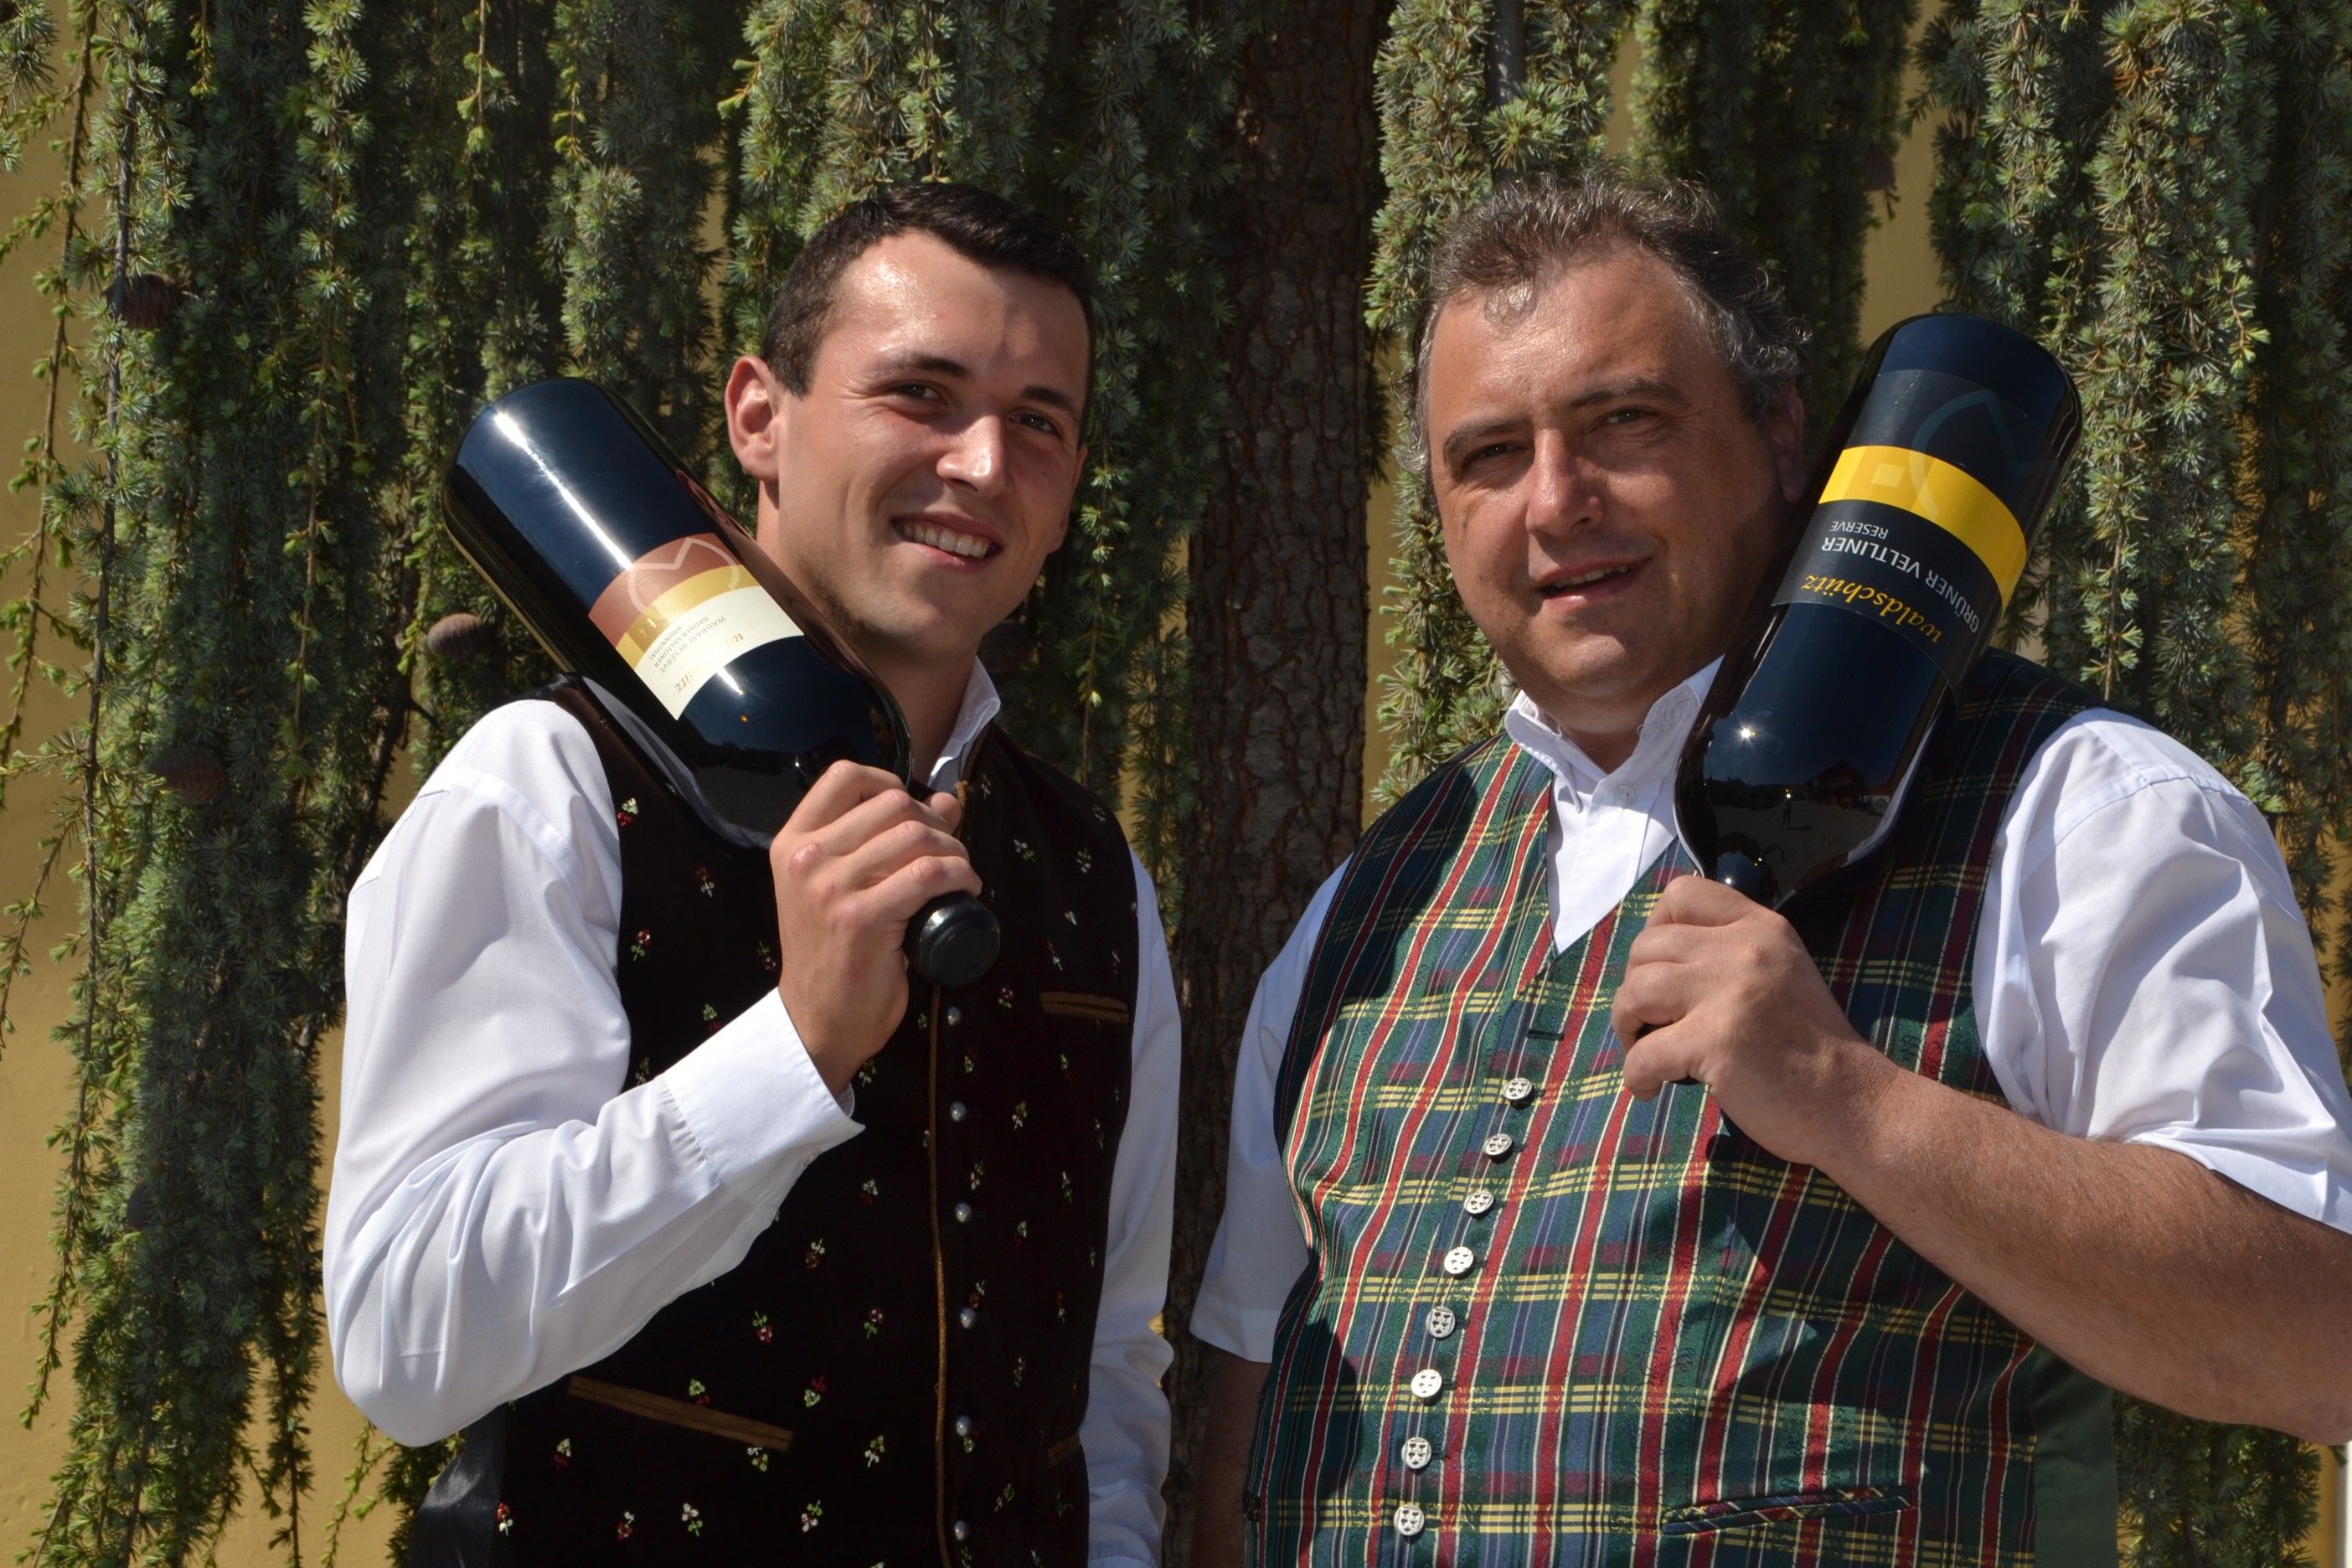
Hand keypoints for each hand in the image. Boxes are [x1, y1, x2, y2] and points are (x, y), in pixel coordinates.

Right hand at [771, 761, 980, 1093]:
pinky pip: (928, 874)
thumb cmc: (833, 952)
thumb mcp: (843, 886)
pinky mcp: (860, 918)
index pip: (844, 776)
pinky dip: (960, 874)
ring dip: (953, 849)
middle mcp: (806, 857)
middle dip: (934, 823)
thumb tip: (945, 799)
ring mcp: (830, 886)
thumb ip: (883, 839)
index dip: (890, 782)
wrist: (818, 1019)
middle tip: (948, 853)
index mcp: (792, 842)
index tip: (914, 812)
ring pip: (915, 835)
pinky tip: (966, 888)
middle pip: (892, 803)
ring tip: (959, 872)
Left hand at [1610, 873, 1892, 1169]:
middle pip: (1646, 946)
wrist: (1853, 1104)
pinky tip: (1651, 1088)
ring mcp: (1730, 994)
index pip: (1682, 893)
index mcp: (1761, 928)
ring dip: (1626, 1026)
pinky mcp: (1716, 1042)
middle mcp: (1745, 950)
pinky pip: (1644, 1053)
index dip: (1655, 928)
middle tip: (1647, 1023)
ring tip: (1644, 1050)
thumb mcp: (1781, 973)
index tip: (1660, 967)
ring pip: (1635, 992)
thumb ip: (1732, 953)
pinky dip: (1636, 1076)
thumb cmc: (1811, 1049)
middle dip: (1633, 987)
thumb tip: (1657, 959)